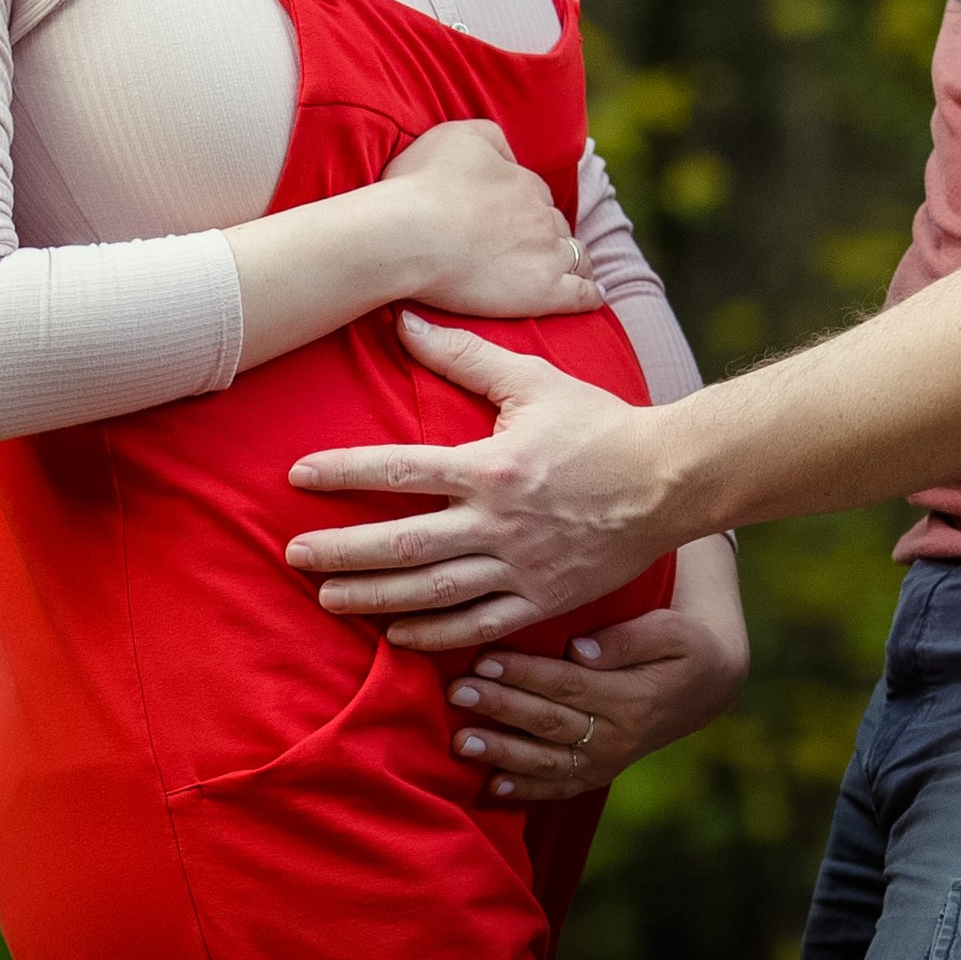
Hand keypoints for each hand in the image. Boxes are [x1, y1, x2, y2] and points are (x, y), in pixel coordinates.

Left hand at [287, 316, 674, 648]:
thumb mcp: (534, 380)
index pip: (399, 470)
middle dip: (340, 552)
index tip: (298, 475)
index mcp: (492, 466)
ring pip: (429, 593)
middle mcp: (497, 523)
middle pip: (400, 544)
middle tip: (293, 555)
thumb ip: (466, 355)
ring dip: (372, 598)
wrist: (668, 481)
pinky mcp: (539, 601)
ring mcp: (518, 568)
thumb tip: (405, 322)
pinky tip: (395, 636)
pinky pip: (475, 627)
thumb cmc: (599, 423)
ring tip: (327, 598)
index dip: (342, 472)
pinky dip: (432, 636)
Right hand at [377, 119, 602, 321]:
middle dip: (547, 233)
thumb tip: (510, 157)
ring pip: (576, 256)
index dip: (526, 206)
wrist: (409, 234)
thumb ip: (493, 138)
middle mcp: (541, 216)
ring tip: (573, 270)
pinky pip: (582, 293)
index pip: (536, 194)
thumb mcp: (459, 135)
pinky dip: (591, 293)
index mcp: (523, 182)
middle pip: (555, 225)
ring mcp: (547, 255)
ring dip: (576, 260)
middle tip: (531, 247)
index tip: (513, 218)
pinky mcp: (544, 293)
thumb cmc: (423, 185)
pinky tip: (595, 295)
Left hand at [443, 545, 748, 805]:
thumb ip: (628, 638)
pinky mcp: (600, 773)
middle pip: (548, 722)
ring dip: (501, 753)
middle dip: (500, 708)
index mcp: (634, 697)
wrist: (708, 686)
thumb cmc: (685, 644)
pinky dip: (526, 791)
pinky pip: (560, 788)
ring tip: (460, 742)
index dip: (524, 673)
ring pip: (547, 762)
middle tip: (457, 693)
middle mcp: (618, 736)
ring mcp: (608, 761)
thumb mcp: (671, 630)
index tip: (483, 659)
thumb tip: (580, 649)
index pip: (567, 684)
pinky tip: (492, 787)